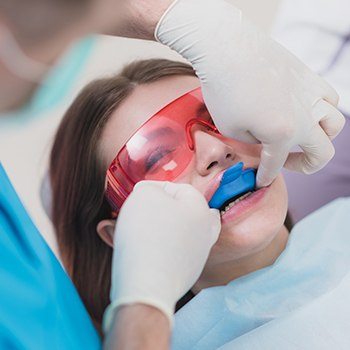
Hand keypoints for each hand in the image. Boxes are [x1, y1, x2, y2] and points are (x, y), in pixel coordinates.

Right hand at [103, 181, 220, 330]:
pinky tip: (147, 248)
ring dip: (163, 228)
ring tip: (142, 229)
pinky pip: (175, 253)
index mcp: (200, 208)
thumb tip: (150, 193)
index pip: (179, 188)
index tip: (137, 194)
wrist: (147, 284)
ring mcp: (199, 254)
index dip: (155, 188)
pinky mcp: (188, 273)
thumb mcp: (144, 196)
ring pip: (182, 232)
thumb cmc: (146, 234)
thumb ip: (150, 188)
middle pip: (185, 211)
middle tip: (144, 211)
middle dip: (165, 208)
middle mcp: (206, 230)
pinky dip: (163, 247)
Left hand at [155, 0, 344, 186]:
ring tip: (302, 137)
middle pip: (323, 153)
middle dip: (305, 166)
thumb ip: (253, 142)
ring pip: (334, 125)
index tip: (259, 182)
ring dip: (321, 138)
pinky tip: (306, 110)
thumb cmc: (224, 90)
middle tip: (287, 163)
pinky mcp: (309, 76)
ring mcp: (311, 94)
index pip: (276, 165)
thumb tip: (263, 140)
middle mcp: (305, 117)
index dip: (265, 177)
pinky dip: (323, 110)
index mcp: (283, 134)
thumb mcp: (230, 129)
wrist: (227, 48)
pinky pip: (329, 97)